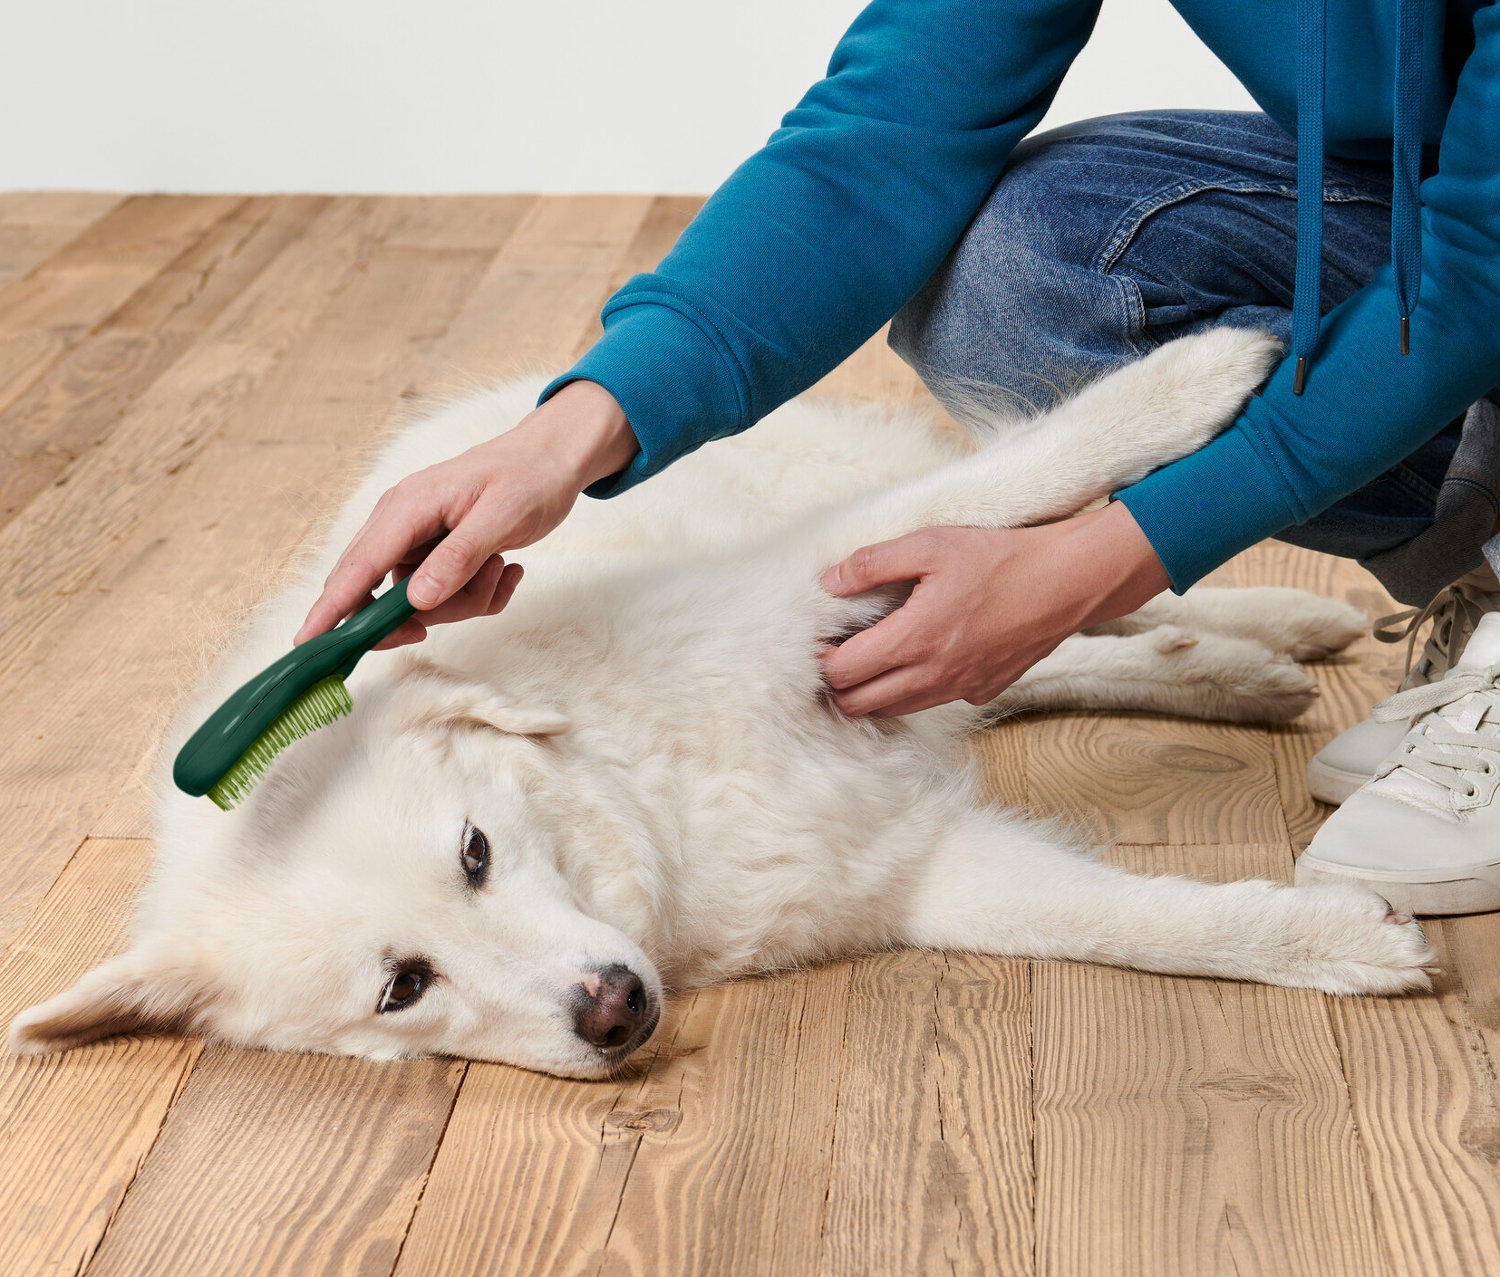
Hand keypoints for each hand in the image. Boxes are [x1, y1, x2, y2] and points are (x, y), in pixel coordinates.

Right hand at [295, 380, 637, 647]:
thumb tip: (415, 600)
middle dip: (416, 615)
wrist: (551, 460)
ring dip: (466, 600)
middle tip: (434, 628)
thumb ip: (458, 557)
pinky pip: (444, 595)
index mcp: (407, 507)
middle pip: (377, 592)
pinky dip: (477, 594)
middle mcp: (401, 524)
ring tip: (502, 567)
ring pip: (420, 601)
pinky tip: (506, 569)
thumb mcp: (501, 517)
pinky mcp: (436, 554)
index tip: (307, 644)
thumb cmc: (528, 478)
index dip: (331, 608)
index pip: (358, 567)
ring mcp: (417, 541)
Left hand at [817, 501, 1170, 716]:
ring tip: (870, 656)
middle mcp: (933, 675)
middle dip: (839, 685)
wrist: (1070, 581)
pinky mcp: (982, 691)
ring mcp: (959, 688)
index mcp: (914, 639)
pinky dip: (913, 690)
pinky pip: (932, 702)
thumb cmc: (1002, 557)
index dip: (820, 659)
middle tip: (838, 652)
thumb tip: (828, 582)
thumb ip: (872, 564)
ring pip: (894, 711)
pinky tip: (919, 657)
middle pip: (859, 705)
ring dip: (872, 692)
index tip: (820, 638)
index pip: (842, 673)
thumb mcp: (931, 544)